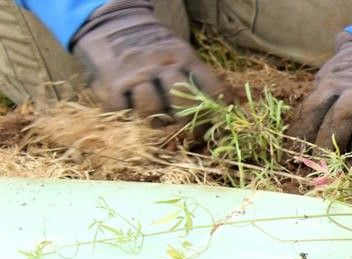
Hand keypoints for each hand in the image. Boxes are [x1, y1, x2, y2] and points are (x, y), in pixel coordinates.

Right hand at [71, 0, 226, 119]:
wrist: (114, 22)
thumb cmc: (155, 47)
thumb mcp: (180, 52)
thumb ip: (197, 76)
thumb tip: (227, 104)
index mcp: (184, 57)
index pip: (211, 88)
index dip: (215, 113)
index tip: (214, 127)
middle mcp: (162, 65)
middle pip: (183, 101)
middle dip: (187, 122)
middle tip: (186, 131)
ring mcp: (136, 74)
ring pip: (152, 109)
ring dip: (156, 121)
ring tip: (157, 122)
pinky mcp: (112, 82)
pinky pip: (123, 110)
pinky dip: (128, 117)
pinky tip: (132, 114)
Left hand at [291, 32, 351, 168]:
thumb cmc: (349, 84)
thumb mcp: (328, 86)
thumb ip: (316, 114)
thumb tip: (296, 155)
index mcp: (334, 83)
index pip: (315, 108)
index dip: (306, 134)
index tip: (303, 156)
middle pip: (344, 115)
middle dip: (334, 144)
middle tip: (330, 166)